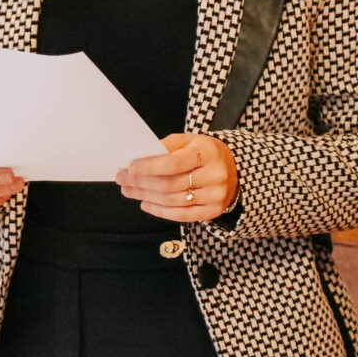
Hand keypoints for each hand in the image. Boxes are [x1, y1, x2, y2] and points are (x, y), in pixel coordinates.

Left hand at [118, 133, 238, 222]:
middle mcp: (215, 175)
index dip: (149, 167)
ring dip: (146, 197)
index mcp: (208, 152)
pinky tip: (146, 204)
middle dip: (141, 183)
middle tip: (123, 180)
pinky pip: (181, 215)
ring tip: (130, 191)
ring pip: (173, 201)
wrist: (234, 168)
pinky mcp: (213, 211)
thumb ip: (166, 147)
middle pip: (170, 184)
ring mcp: (216, 195)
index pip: (174, 163)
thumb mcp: (189, 141)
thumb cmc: (204, 153)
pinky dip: (160, 211)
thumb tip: (138, 159)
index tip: (130, 168)